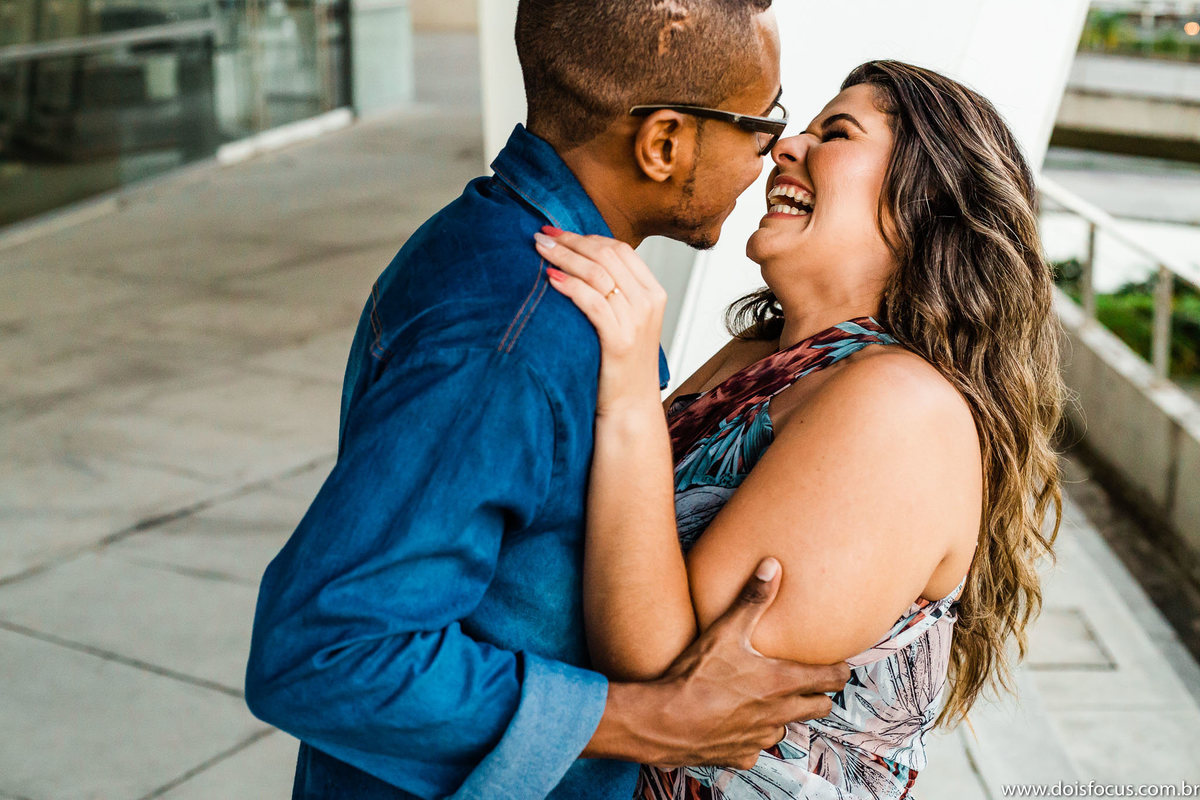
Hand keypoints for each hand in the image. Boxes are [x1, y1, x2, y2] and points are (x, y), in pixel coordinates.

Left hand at [534, 227, 667, 414]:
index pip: (620, 249)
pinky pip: (592, 302)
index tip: (560, 231)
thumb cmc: (621, 365)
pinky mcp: (619, 340)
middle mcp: (649, 303)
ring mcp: (636, 321)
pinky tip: (550, 278)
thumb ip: (615, 291)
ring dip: (565, 257)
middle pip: (607, 256)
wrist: (630, 407)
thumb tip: (581, 261)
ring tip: (540, 250)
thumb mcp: (627, 321)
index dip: (587, 236)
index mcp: (653, 293)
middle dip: (571, 241)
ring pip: (597, 274)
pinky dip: (569, 286)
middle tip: (544, 235)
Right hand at [585, 558, 850, 769]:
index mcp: (781, 682)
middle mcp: (778, 714)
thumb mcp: (725, 631)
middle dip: (819, 696)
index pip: (830, 679)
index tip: (839, 666)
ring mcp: (760, 738)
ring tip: (766, 702)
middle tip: (810, 683)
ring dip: (782, 716)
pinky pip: (755, 749)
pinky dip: (750, 738)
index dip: (839, 672)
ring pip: (786, 728)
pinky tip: (732, 725)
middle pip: (820, 708)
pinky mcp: (740, 756)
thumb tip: (772, 566)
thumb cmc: (696, 676)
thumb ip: (752, 600)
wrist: (664, 721)